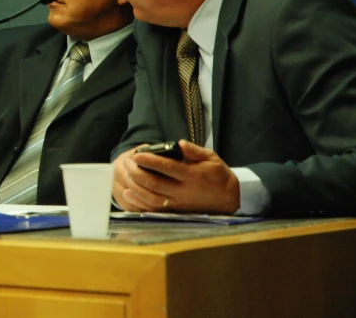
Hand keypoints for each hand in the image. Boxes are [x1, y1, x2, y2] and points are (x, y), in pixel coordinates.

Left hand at [114, 140, 240, 213]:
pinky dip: (140, 202)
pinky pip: (155, 209)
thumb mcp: (212, 158)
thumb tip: (179, 143)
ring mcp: (179, 203)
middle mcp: (184, 191)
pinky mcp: (176, 211)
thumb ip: (195, 151)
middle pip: (155, 183)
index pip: (167, 167)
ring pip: (152, 198)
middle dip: (138, 172)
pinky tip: (129, 194)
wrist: (230, 199)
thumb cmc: (218, 175)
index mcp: (192, 175)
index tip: (137, 154)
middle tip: (128, 163)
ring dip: (136, 188)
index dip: (150, 160)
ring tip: (126, 176)